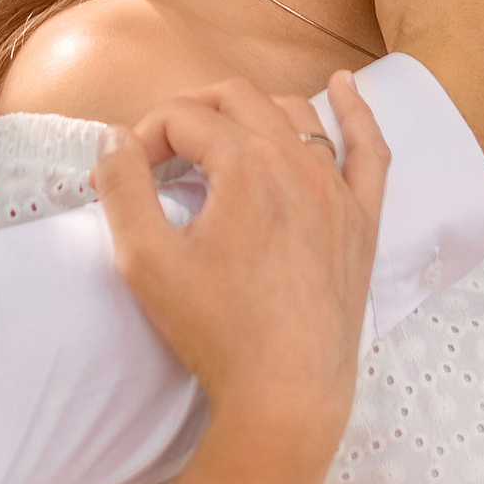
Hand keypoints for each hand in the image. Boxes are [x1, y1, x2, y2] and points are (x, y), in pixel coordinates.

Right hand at [93, 73, 388, 477]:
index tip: (127, 176)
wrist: (286, 396)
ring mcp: (337, 190)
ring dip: (253, 110)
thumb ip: (124, 188)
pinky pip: (369, 151)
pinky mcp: (362, 221)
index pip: (184, 118)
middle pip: (238, 99)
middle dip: (192, 112)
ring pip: (296, 115)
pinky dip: (355, 113)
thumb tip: (114, 138)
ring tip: (220, 130)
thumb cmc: (216, 331)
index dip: (145, 138)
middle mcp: (297, 163)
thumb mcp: (147, 260)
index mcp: (245, 165)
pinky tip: (344, 87)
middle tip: (161, 152)